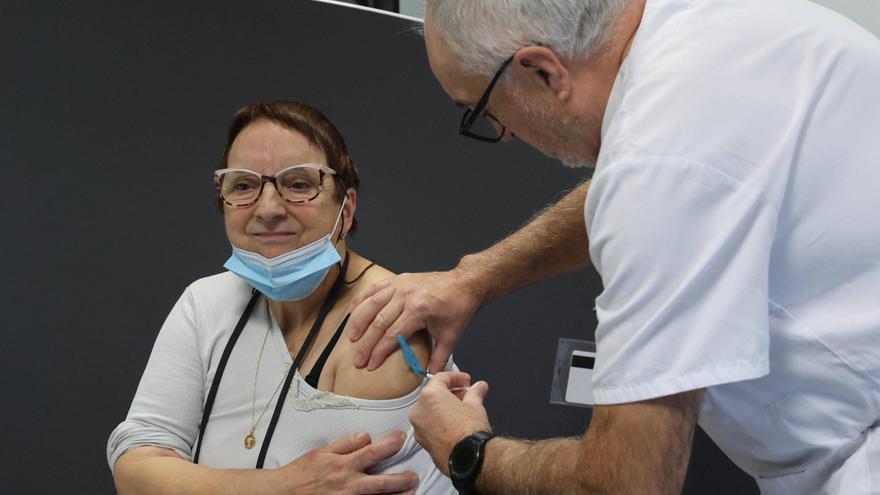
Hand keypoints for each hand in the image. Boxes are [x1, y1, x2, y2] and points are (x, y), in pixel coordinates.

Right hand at [279, 431, 418, 493]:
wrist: (283, 493)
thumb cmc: (302, 473)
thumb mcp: (321, 452)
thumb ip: (345, 444)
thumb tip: (365, 436)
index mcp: (343, 465)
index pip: (372, 452)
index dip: (390, 444)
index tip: (402, 439)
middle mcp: (348, 484)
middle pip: (382, 483)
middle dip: (401, 480)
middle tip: (414, 476)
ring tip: (411, 493)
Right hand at [346, 270, 482, 372]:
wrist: (464, 283)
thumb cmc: (458, 308)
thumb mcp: (451, 336)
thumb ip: (439, 357)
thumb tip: (429, 376)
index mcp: (419, 310)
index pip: (393, 335)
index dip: (379, 352)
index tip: (371, 365)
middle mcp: (406, 296)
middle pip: (379, 322)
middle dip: (367, 343)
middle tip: (358, 359)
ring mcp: (400, 286)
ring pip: (373, 304)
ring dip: (360, 322)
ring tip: (351, 338)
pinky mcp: (399, 279)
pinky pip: (376, 288)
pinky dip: (362, 298)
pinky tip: (353, 310)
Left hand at [409, 372, 490, 475]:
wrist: (469, 457)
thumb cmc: (469, 431)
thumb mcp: (475, 405)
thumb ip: (475, 392)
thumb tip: (479, 387)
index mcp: (430, 396)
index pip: (441, 378)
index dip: (456, 377)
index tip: (466, 381)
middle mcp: (419, 411)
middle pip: (433, 394)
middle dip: (450, 392)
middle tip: (466, 394)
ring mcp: (419, 428)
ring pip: (429, 410)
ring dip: (444, 407)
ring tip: (461, 410)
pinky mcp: (422, 442)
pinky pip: (429, 425)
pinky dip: (439, 421)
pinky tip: (454, 424)